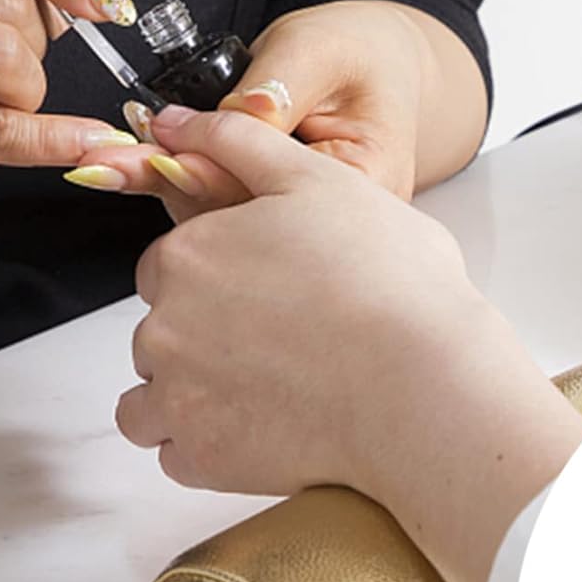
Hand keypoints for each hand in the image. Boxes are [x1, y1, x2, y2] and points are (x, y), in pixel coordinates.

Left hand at [62, 0, 486, 217]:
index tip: (152, 145)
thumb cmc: (361, 61)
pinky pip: (223, 234)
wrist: (378, 73)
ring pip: (230, 238)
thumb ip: (278, 84)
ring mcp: (308, 247)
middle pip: (250, 228)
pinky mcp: (279, 245)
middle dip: (172, 184)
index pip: (281, 192)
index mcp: (368, 187)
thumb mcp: (325, 53)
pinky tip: (134, 175)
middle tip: (103, 161)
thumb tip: (236, 114)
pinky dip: (178, 202)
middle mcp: (339, 234)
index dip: (212, 167)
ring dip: (165, 195)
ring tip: (106, 165)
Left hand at [116, 105, 581, 581]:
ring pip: (155, 398)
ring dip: (195, 395)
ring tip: (272, 391)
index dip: (221, 277)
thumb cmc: (389, 282)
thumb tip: (175, 121)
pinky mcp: (203, 459)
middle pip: (161, 331)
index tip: (272, 291)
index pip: (169, 267)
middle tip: (286, 342)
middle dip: (206, 337)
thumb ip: (239, 141)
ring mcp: (178, 399)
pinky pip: (181, 455)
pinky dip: (215, 445)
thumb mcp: (319, 181)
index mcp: (187, 256)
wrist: (426, 385)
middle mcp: (162, 327)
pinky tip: (270, 428)